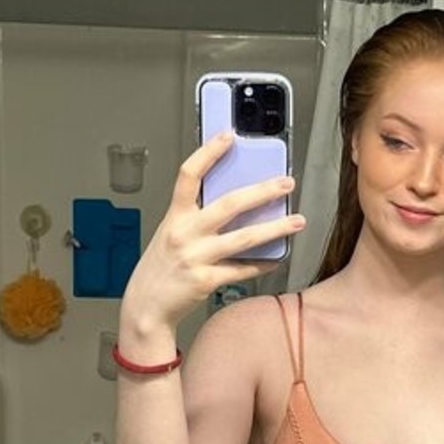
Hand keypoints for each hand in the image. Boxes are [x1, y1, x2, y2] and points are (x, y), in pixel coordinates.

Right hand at [119, 132, 304, 342]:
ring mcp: (196, 257)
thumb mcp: (171, 233)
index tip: (229, 137)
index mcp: (175, 217)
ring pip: (244, 238)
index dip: (208, 153)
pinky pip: (243, 269)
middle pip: (229, 204)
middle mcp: (185, 233)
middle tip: (286, 182)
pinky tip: (278, 258)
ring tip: (297, 221)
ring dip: (275, 228)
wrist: (145, 306)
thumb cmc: (161, 267)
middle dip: (262, 191)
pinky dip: (263, 263)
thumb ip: (195, 217)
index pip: (189, 175)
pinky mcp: (206, 280)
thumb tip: (235, 201)